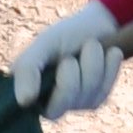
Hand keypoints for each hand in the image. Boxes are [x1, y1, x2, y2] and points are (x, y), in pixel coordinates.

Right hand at [11, 0, 125, 120]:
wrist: (95, 25)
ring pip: (90, 89)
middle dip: (75, 67)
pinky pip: (106, 87)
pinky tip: (106, 54)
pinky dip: (109, 64)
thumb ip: (27, 69)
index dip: (62, 82)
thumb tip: (23, 101)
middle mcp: (51, 103)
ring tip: (90, 48)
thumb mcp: (44, 45)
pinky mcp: (97, 99)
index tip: (65, 60)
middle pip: (68, 98)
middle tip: (72, 53)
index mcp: (31, 92)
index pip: (45, 107)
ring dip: (94, 60)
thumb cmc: (64, 35)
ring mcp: (76, 104)